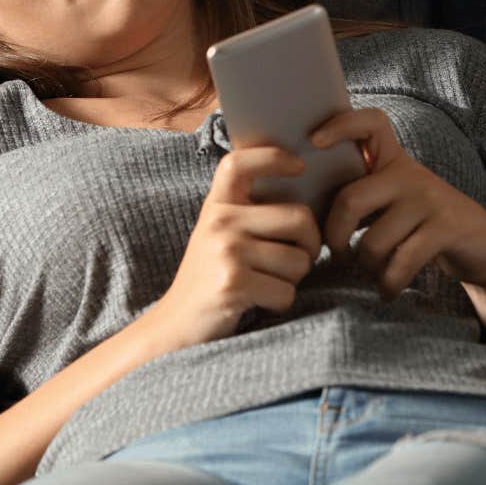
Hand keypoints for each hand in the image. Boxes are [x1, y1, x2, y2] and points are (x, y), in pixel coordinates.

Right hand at [152, 145, 321, 346]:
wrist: (174, 327)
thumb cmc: (210, 280)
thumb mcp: (220, 236)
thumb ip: (249, 213)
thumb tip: (304, 194)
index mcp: (217, 206)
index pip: (240, 163)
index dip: (274, 157)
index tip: (299, 166)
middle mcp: (220, 221)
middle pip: (300, 218)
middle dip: (310, 246)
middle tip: (298, 260)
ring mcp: (226, 251)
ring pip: (299, 260)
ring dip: (293, 280)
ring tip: (266, 285)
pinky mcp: (233, 283)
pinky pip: (287, 291)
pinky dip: (280, 303)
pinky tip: (257, 303)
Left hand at [311, 107, 485, 305]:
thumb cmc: (425, 227)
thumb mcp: (396, 202)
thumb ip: (363, 197)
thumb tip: (309, 215)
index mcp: (395, 163)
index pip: (371, 123)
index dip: (341, 124)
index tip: (314, 141)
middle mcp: (411, 175)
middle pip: (351, 200)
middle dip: (335, 237)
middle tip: (339, 255)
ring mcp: (431, 200)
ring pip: (373, 241)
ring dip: (367, 268)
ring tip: (375, 274)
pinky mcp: (447, 228)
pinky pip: (400, 263)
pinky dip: (389, 284)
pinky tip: (388, 291)